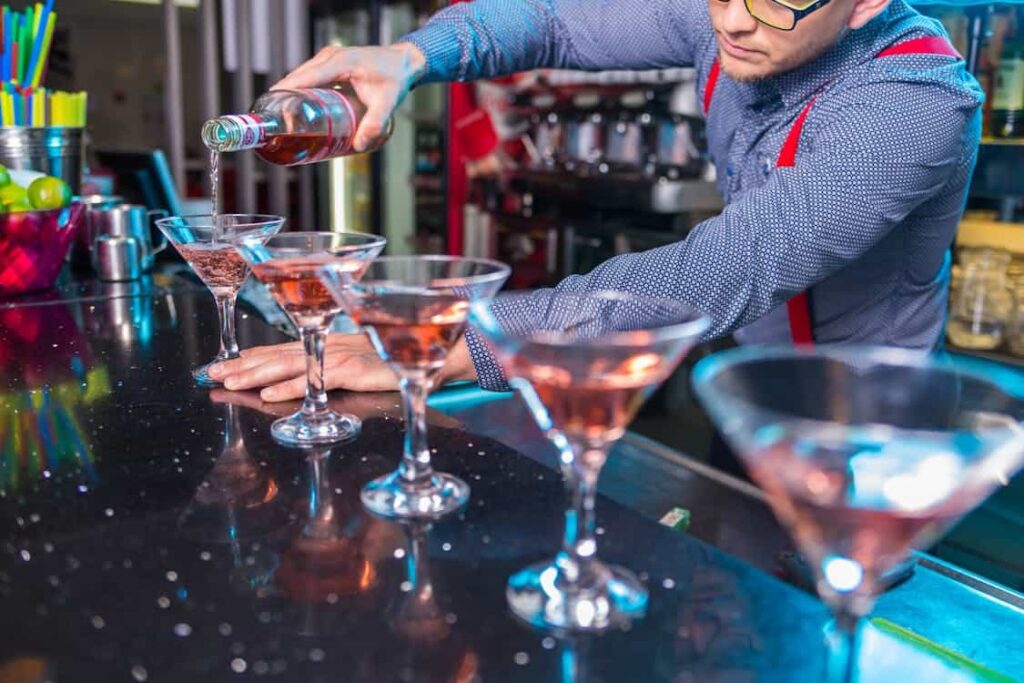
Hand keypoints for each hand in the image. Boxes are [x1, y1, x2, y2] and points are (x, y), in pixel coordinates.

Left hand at [208, 333, 477, 401]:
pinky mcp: (357, 371)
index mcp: (334, 343)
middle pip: (279, 353)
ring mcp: (344, 356)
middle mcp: (333, 345)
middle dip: (242, 364)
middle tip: (210, 375)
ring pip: (290, 363)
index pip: (286, 347)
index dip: (254, 354)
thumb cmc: (411, 359)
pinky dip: (291, 385)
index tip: (225, 362)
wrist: (445, 353)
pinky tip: (268, 392)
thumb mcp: (372, 364)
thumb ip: (347, 369)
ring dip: (255, 373)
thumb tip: (324, 379)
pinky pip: (316, 378)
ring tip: (227, 381)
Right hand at [273, 43, 426, 151]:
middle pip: (298, 77)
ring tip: (282, 118)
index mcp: (340, 62)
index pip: (307, 76)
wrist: (402, 62)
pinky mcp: (329, 64)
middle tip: (277, 123)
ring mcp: (328, 58)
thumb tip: (359, 146)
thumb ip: (374, 124)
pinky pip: (309, 77)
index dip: (287, 91)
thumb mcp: (387, 103)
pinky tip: (295, 108)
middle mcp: (330, 57)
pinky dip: (300, 90)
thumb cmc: (394, 78)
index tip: (273, 107)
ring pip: (301, 76)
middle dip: (284, 98)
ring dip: (290, 94)